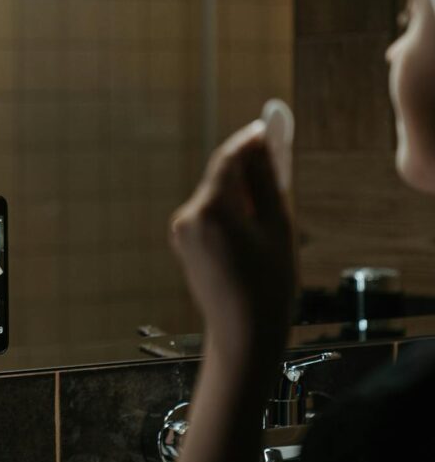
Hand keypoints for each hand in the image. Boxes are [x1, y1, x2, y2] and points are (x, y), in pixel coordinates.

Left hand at [169, 119, 296, 357]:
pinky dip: (231, 213)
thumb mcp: (278, 227)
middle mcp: (189, 215)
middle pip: (220, 177)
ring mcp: (182, 231)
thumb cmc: (267, 284)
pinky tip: (253, 233)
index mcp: (211, 209)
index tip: (268, 128)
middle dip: (248, 170)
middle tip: (279, 165)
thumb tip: (264, 147)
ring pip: (216, 197)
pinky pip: (210, 216)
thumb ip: (268, 182)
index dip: (250, 140)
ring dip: (241, 195)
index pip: (228, 159)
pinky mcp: (184, 243)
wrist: (242, 333)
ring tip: (271, 217)